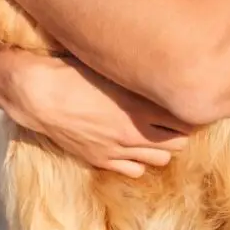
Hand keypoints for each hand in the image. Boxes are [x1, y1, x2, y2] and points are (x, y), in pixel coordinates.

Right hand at [7, 52, 193, 177]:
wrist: (38, 94)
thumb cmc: (73, 69)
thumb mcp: (112, 64)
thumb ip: (139, 69)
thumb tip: (161, 58)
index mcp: (141, 104)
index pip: (185, 117)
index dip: (191, 109)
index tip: (189, 98)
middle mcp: (135, 131)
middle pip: (179, 141)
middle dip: (182, 129)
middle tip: (177, 114)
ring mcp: (119, 149)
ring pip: (161, 159)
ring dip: (163, 146)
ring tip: (158, 131)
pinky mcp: (101, 160)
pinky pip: (134, 170)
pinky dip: (140, 160)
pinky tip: (134, 145)